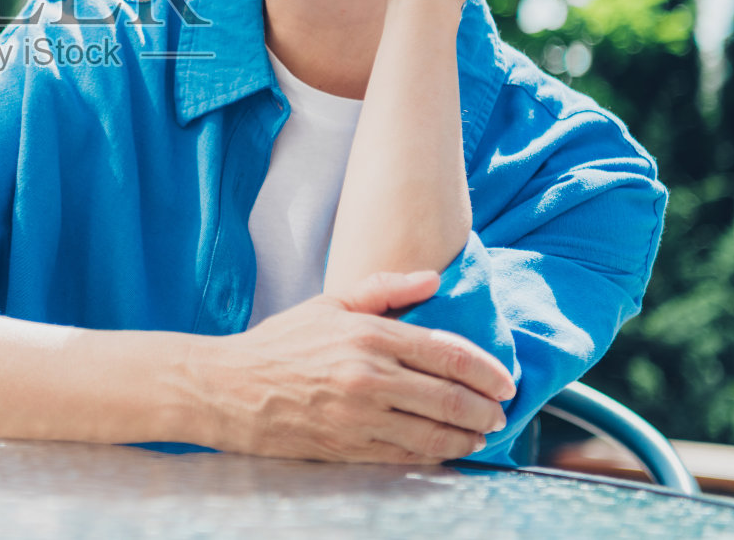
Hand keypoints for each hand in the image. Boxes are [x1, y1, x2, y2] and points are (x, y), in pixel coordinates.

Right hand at [196, 270, 514, 463]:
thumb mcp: (330, 303)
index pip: (449, 353)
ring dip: (469, 435)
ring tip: (482, 432)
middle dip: (486, 407)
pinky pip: (408, 455)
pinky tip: (448, 449)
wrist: (229, 388)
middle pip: (451, 396)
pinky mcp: (349, 447)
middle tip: (501, 411)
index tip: (505, 380)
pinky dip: (437, 455)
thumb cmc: (279, 344)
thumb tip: (434, 279)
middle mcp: (370, 376)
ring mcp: (361, 416)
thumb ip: (386, 289)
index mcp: (369, 335)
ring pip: (436, 432)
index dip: (487, 370)